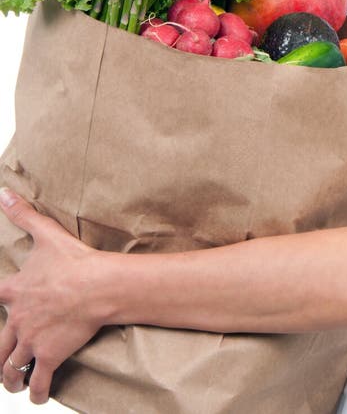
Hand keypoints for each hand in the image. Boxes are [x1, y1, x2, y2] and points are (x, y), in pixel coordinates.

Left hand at [0, 188, 105, 404]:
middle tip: (0, 361)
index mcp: (15, 291)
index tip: (0, 305)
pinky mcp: (49, 355)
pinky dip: (36, 392)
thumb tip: (3, 192)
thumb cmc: (74, 260)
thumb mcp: (46, 234)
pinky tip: (37, 396)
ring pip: (11, 366)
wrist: (98, 285)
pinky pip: (38, 381)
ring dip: (10, 377)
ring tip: (13, 382)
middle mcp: (17, 319)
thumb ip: (24, 215)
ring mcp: (32, 339)